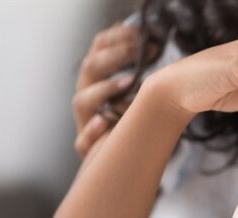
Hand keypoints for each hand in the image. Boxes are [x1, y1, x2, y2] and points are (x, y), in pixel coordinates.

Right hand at [73, 23, 141, 158]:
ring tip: (128, 83)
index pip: (98, 49)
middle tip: (139, 50)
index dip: (115, 37)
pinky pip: (82, 140)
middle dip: (115, 57)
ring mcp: (85, 121)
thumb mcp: (141, 97)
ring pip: (82, 100)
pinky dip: (91, 132)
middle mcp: (88, 96)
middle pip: (90, 68)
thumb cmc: (135, 125)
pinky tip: (104, 123)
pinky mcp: (86, 147)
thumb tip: (155, 47)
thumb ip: (143, 74)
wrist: (123, 165)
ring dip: (104, 90)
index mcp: (98, 79)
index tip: (137, 32)